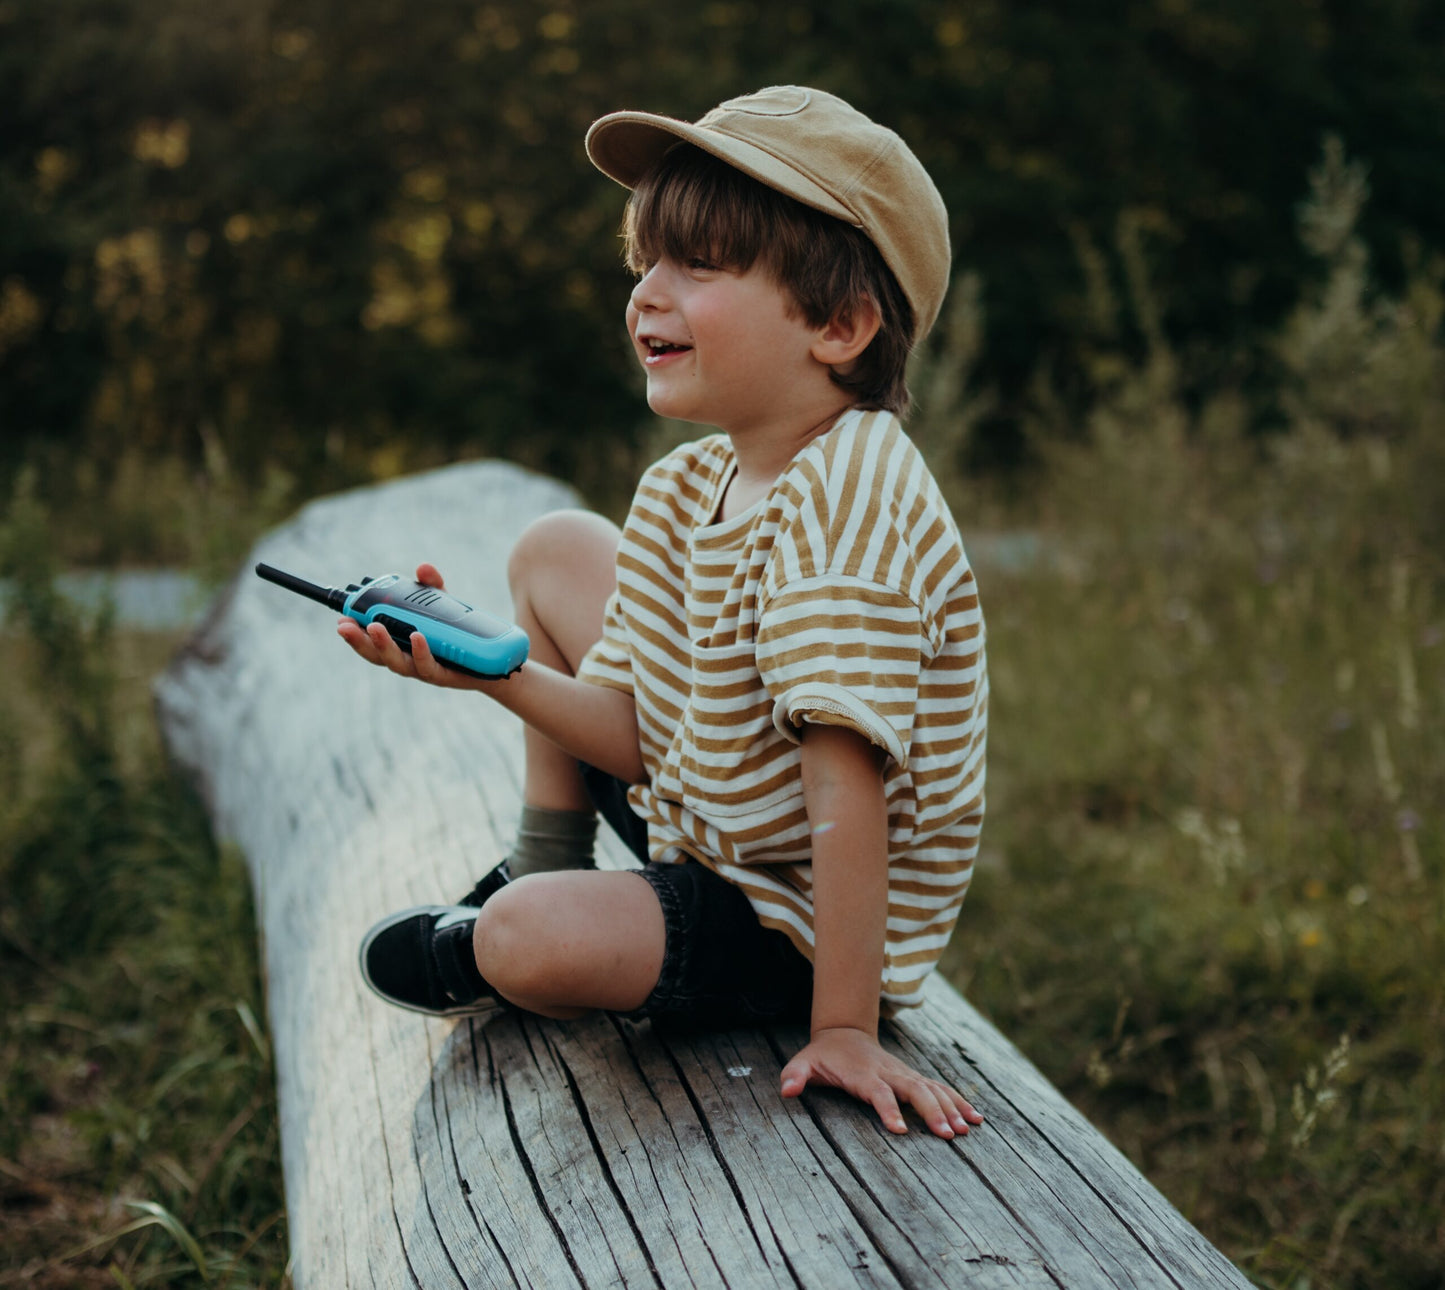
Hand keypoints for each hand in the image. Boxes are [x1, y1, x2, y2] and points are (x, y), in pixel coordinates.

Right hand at [336, 563, 479, 688]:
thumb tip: (423, 568)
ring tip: (374, 627)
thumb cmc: (458, 634)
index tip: (340, 620)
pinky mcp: (444, 675)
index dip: (354, 632)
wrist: (491, 661)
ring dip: (383, 646)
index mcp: (401, 644)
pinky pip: (428, 665)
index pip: (371, 640)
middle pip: (376, 655)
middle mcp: (408, 659)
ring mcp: (423, 669)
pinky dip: (420, 651)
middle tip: (345, 626)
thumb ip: (432, 586)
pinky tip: (417, 636)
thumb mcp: (444, 604)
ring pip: (397, 663)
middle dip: (358, 641)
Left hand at [780, 1026, 983, 1138]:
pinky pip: (940, 1089)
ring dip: (951, 1108)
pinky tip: (977, 1118)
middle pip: (914, 1090)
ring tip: (967, 1130)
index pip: (878, 1093)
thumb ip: (795, 1075)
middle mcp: (889, 1073)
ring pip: (932, 1089)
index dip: (889, 1110)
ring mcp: (904, 1074)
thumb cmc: (823, 1056)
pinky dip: (959, 1101)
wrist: (844, 1033)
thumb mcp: (804, 1063)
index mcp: (864, 1074)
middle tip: (948, 1135)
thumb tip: (786, 1090)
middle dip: (932, 1111)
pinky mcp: (914, 1078)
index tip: (901, 1130)